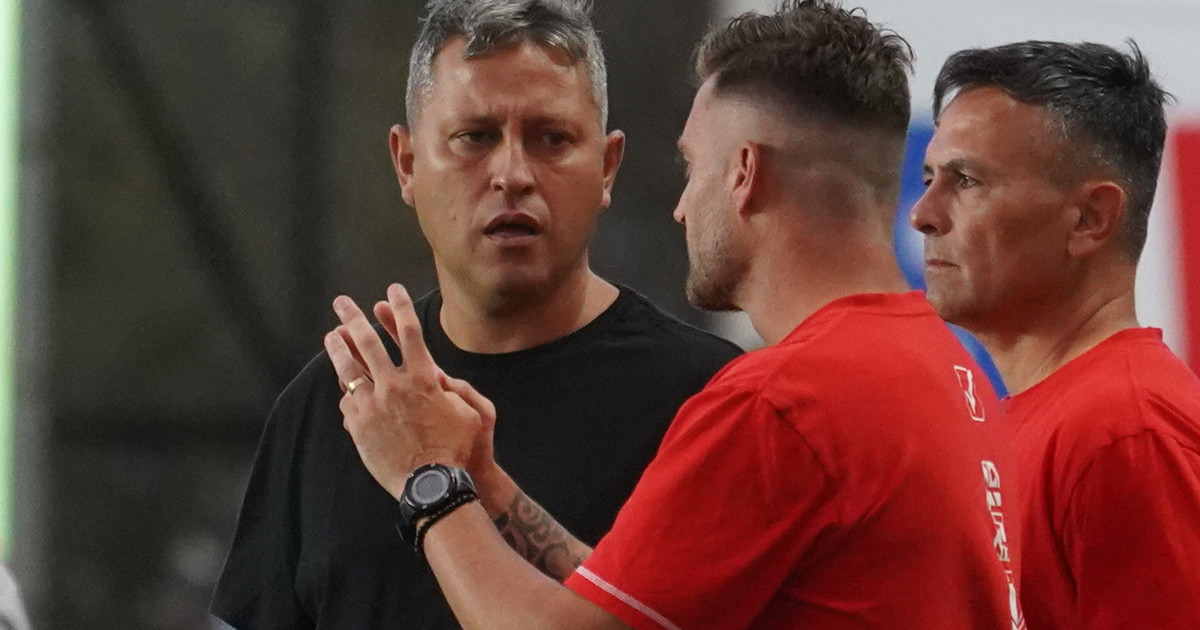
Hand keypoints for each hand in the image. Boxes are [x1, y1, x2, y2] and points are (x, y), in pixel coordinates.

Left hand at [324, 283, 486, 498]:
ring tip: (331, 336)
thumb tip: (438, 378)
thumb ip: (456, 388)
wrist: (434, 486)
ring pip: (350, 370)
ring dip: (339, 349)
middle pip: (368, 343)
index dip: (400, 308)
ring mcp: (372, 406)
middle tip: (341, 302)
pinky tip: (346, 388)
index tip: (391, 290)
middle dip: (353, 318)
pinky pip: (348, 403)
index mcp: (423, 378)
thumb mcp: (474, 411)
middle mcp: (394, 386)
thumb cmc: (460, 450)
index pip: (409, 332)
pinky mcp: (359, 427)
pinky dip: (348, 393)